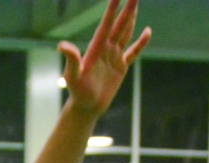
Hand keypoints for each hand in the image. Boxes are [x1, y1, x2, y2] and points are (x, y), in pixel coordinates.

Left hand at [57, 0, 150, 117]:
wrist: (86, 107)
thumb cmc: (77, 92)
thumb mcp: (73, 76)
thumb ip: (71, 60)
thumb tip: (62, 45)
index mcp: (96, 47)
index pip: (106, 24)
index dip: (112, 9)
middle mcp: (105, 48)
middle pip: (119, 24)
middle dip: (127, 8)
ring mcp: (114, 56)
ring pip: (125, 33)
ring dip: (131, 19)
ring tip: (135, 3)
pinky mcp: (121, 67)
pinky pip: (133, 51)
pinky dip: (141, 42)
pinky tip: (147, 31)